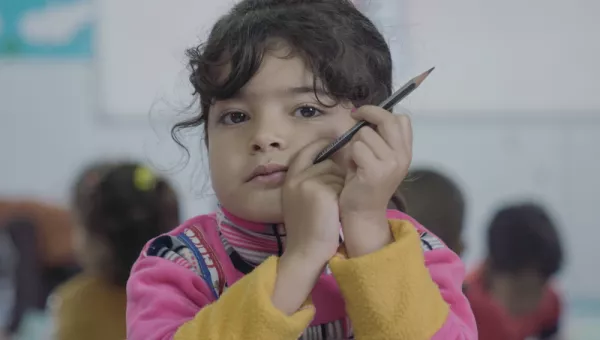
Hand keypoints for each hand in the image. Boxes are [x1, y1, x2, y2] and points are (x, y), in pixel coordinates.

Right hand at [282, 139, 345, 264]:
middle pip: (327, 163)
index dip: (321, 147)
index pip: (306, 152)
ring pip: (337, 174)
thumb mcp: (297, 201)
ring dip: (341, 188)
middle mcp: (297, 178)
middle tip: (332, 198)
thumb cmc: (305, 231)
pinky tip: (337, 210)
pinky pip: (342, 184)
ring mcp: (309, 183)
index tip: (333, 146)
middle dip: (336, 176)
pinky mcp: (323, 191)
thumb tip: (329, 164)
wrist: (305, 252)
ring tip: (332, 208)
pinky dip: (344, 196)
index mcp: (290, 180)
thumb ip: (307, 182)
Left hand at [339, 106, 412, 256]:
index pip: (402, 120)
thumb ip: (381, 139)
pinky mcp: (375, 170)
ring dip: (355, 143)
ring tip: (356, 160)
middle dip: (367, 113)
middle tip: (354, 116)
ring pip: (365, 134)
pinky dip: (350, 156)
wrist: (363, 213)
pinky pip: (357, 148)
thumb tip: (365, 114)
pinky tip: (353, 168)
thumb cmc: (366, 184)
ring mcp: (391, 163)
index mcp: (405, 152)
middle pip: (387, 120)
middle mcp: (402, 156)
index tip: (366, 116)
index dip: (382, 113)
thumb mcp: (380, 159)